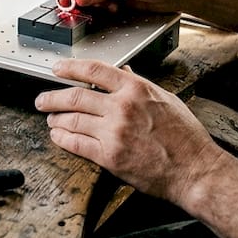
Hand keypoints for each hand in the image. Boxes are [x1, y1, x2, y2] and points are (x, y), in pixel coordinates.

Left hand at [35, 59, 222, 204]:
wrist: (194, 170)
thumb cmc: (185, 137)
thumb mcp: (166, 99)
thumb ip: (140, 85)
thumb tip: (124, 73)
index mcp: (136, 89)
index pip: (95, 70)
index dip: (71, 67)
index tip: (58, 69)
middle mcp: (122, 107)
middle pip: (75, 96)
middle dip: (53, 97)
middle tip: (43, 100)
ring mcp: (114, 132)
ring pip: (72, 120)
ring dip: (56, 119)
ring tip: (51, 120)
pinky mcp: (109, 156)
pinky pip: (76, 144)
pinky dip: (62, 139)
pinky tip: (58, 137)